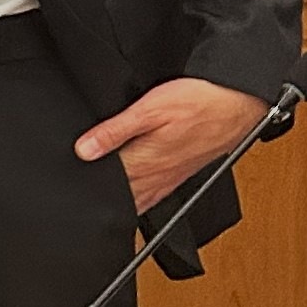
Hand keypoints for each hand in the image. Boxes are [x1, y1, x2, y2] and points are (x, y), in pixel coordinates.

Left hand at [76, 77, 271, 213]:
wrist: (237, 105)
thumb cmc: (198, 102)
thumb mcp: (149, 109)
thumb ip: (114, 131)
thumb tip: (83, 151)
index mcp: (145, 162)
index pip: (107, 183)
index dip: (86, 186)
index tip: (69, 187)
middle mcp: (157, 176)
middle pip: (120, 195)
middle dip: (99, 196)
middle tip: (77, 198)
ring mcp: (170, 178)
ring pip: (137, 199)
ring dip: (119, 202)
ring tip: (96, 204)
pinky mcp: (181, 174)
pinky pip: (155, 196)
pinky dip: (139, 201)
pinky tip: (131, 201)